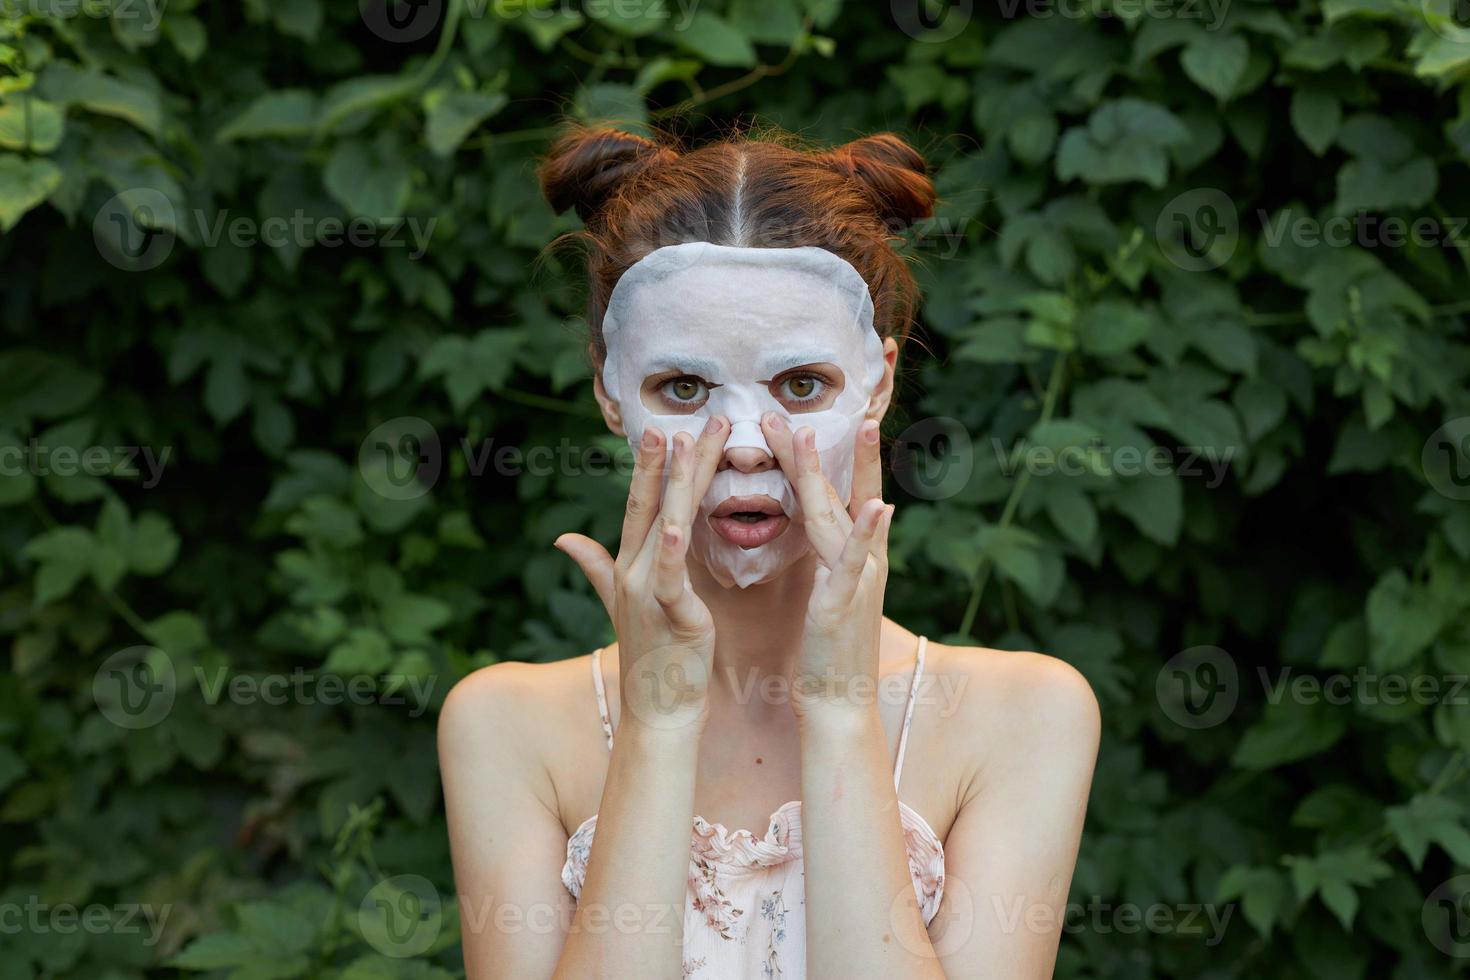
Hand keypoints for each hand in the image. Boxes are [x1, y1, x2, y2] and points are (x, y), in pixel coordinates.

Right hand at [556, 417, 729, 736]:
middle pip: (654, 504)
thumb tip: (562, 538)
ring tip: (690, 444)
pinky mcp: (673, 615)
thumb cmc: (650, 654)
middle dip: (670, 460)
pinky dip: (671, 551)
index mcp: (630, 565)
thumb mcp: (620, 603)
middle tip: (685, 418)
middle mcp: (635, 571)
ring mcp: (649, 592)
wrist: (659, 709)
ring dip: (678, 483)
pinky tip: (675, 525)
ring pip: (665, 526)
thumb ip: (594, 566)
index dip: (648, 465)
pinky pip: (669, 578)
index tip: (661, 426)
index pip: (639, 504)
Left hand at [763, 413, 893, 720]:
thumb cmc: (828, 647)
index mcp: (853, 552)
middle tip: (813, 403)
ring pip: (838, 514)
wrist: (839, 701)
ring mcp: (857, 578)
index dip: (843, 450)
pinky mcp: (844, 603)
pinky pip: (854, 562)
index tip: (837, 409)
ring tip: (822, 430)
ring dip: (827, 471)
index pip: (845, 489)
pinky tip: (878, 506)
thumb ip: (829, 549)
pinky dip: (867, 533)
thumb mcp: (829, 587)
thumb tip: (820, 515)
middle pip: (841, 490)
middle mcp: (863, 557)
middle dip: (824, 446)